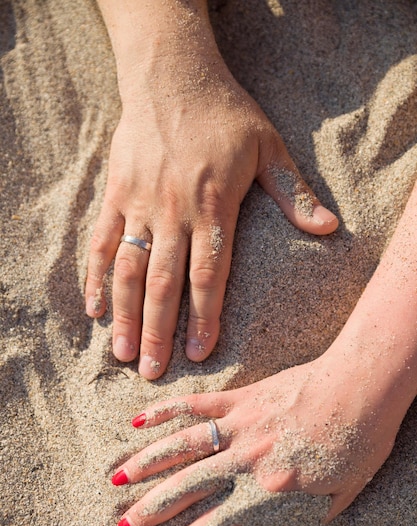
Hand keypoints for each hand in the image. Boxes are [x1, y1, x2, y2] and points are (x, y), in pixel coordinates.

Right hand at [85, 55, 337, 378]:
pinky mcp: (115, 195)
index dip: (203, 316)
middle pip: (165, 282)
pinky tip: (95, 309)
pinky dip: (96, 277)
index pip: (208, 273)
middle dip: (159, 330)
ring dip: (126, 314)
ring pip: (130, 269)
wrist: (172, 76)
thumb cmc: (225, 115)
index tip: (199, 353)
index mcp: (213, 205)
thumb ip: (294, 193)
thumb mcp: (268, 147)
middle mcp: (172, 211)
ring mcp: (139, 204)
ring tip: (123, 354)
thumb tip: (329, 228)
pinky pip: (102, 242)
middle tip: (153, 372)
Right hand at [111, 349, 400, 525]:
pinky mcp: (242, 398)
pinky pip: (197, 405)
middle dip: (152, 510)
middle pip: (188, 489)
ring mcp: (241, 427)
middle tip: (124, 523)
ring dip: (147, 463)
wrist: (361, 387)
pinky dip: (166, 411)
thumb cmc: (360, 441)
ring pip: (183, 447)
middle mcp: (247, 462)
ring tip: (118, 476)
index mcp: (271, 492)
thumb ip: (311, 519)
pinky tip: (140, 420)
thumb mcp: (342, 494)